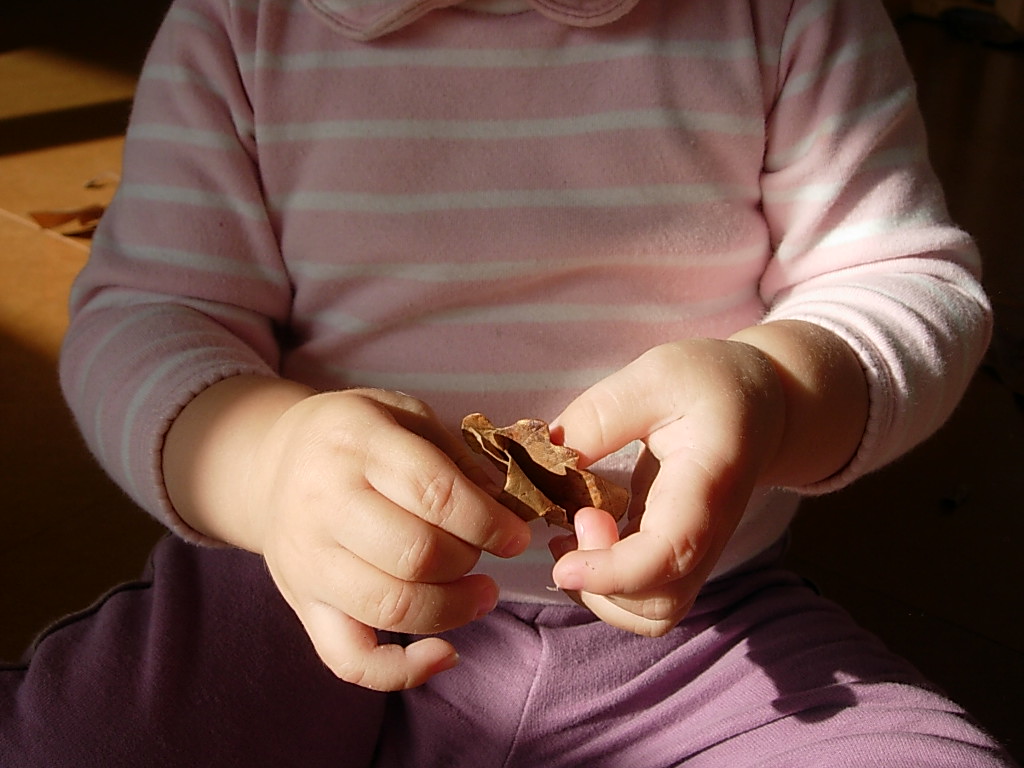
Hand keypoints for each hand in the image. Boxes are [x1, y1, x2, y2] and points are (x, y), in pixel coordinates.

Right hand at [245, 388, 530, 690]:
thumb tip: (506, 509)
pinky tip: (444, 654)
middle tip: (489, 555)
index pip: (433, 492)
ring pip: (391, 607)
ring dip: (453, 610)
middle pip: (415, 554)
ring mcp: (308, 560)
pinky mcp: (301, 604)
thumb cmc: (355, 436)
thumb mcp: (404, 415)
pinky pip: (350, 659)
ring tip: (481, 595)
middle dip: (470, 562)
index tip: (516, 536)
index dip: (488, 521)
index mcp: (356, 444)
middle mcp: (323, 502)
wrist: (272, 462)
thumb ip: (456, 457)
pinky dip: (403, 671)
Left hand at [548, 338, 785, 635]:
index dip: (614, 571)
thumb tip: (546, 458)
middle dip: (601, 582)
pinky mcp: (676, 556)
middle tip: (576, 516)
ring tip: (571, 531)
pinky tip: (578, 534)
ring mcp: (695, 552)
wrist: (763, 407)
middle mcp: (707, 533)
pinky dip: (602, 584)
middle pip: (660, 603)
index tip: (563, 562)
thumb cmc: (710, 385)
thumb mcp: (654, 377)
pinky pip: (642, 598)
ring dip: (599, 592)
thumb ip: (600, 416)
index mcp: (707, 483)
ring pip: (651, 614)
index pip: (671, 551)